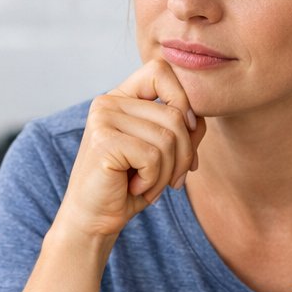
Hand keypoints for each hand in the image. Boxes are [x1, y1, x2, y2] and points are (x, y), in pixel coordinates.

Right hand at [55, 59, 204, 239]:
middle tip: (172, 180)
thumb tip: (196, 120)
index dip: (183, 99)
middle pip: (174, 113)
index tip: (187, 132)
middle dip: (185, 154)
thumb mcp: (162, 152)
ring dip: (168, 172)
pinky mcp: (103, 141)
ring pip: (168, 138)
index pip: (161, 71)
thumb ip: (181, 128)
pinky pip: (153, 157)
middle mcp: (107, 102)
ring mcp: (102, 119)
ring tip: (149, 186)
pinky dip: (153, 180)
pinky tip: (134, 189)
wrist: (94, 219)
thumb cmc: (129, 186)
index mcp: (120, 97)